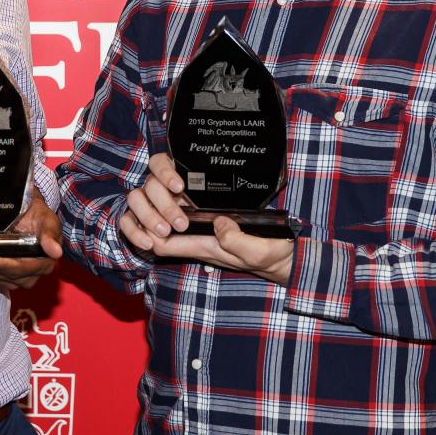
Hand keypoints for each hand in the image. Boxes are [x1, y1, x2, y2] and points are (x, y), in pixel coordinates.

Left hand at [0, 188, 60, 293]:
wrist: (28, 213)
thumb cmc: (39, 216)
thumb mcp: (48, 219)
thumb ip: (50, 234)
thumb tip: (56, 252)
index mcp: (44, 263)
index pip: (21, 268)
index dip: (3, 265)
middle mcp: (29, 274)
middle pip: (3, 274)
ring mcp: (15, 276)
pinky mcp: (2, 275)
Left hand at [120, 154, 294, 284]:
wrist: (285, 254)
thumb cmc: (270, 255)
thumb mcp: (258, 251)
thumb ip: (237, 240)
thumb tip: (218, 223)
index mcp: (203, 247)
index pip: (161, 245)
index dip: (150, 231)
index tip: (160, 215)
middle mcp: (198, 235)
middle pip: (159, 225)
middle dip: (155, 208)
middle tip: (172, 192)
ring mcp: (205, 223)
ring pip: (169, 210)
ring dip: (166, 196)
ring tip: (179, 182)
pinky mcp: (215, 213)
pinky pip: (188, 203)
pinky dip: (181, 192)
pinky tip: (189, 178)